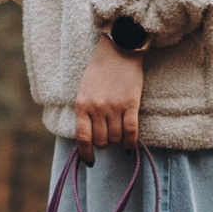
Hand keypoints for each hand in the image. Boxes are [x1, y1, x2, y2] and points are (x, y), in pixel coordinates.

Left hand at [74, 35, 143, 150]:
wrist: (118, 50)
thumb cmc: (99, 70)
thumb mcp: (84, 90)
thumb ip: (85, 111)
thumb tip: (89, 136)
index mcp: (82, 105)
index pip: (83, 138)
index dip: (86, 154)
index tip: (90, 161)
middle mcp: (97, 108)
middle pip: (101, 141)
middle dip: (104, 144)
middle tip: (108, 139)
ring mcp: (114, 107)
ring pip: (115, 138)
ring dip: (117, 141)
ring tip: (118, 136)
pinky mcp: (131, 104)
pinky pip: (131, 131)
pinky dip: (130, 142)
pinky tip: (129, 147)